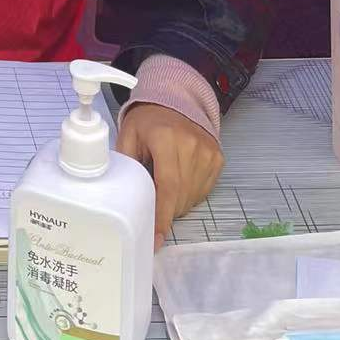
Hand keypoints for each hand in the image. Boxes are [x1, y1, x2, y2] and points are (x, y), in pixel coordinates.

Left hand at [117, 103, 222, 247]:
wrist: (175, 100)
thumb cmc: (147, 120)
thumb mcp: (127, 135)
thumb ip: (125, 164)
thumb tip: (121, 197)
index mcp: (165, 138)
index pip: (167, 185)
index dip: (162, 216)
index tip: (155, 239)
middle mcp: (191, 145)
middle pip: (180, 196)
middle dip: (165, 213)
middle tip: (151, 214)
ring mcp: (208, 152)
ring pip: (192, 197)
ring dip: (177, 205)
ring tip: (163, 191)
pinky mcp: (217, 158)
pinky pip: (203, 190)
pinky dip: (189, 195)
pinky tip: (177, 184)